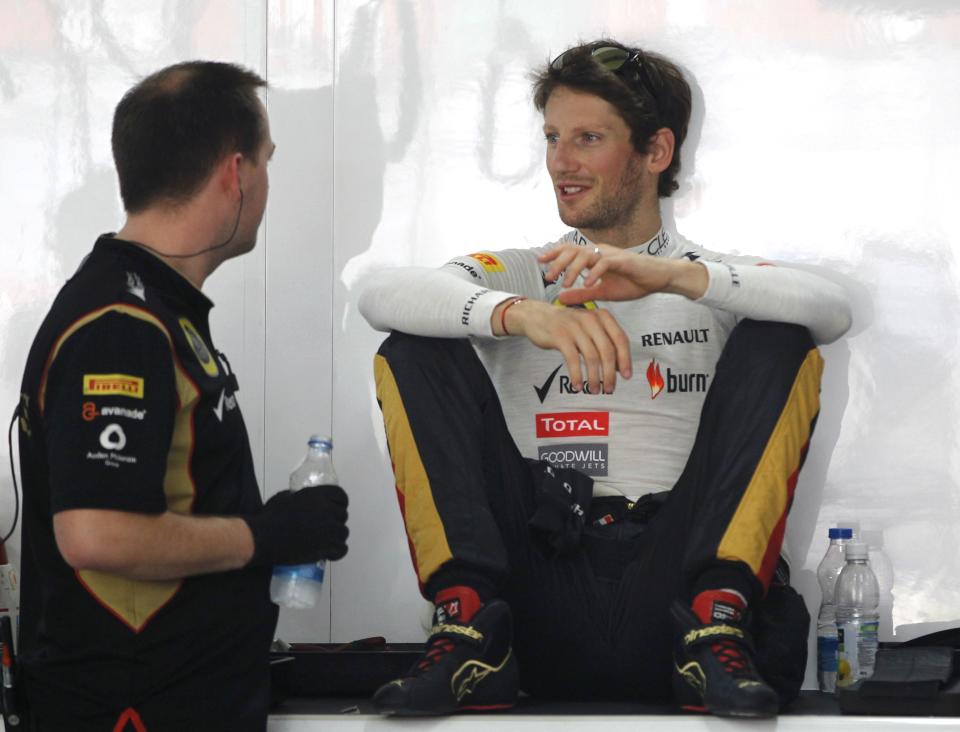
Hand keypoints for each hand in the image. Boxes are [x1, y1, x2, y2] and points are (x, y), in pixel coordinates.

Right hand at [244, 484, 348, 565]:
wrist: (263, 538)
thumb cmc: (271, 516)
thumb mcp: (285, 497)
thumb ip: (300, 497)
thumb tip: (303, 501)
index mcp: (318, 496)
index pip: (340, 496)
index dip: (339, 502)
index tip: (334, 508)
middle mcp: (327, 511)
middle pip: (343, 515)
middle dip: (335, 520)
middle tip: (325, 526)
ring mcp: (328, 530)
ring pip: (343, 532)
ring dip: (336, 536)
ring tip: (325, 540)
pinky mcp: (325, 548)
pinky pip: (341, 549)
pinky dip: (336, 551)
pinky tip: (329, 551)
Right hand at [498, 298, 630, 393]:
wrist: (537, 316)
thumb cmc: (566, 326)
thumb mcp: (588, 329)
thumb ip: (603, 343)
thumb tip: (618, 367)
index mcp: (601, 316)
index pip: (620, 339)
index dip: (625, 359)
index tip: (626, 376)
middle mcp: (590, 319)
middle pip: (607, 351)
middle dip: (610, 373)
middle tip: (610, 388)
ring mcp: (575, 327)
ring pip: (591, 357)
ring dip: (595, 377)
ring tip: (595, 389)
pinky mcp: (560, 336)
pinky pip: (573, 360)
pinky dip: (577, 375)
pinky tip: (578, 385)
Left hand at [538, 243, 707, 304]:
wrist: (657, 279)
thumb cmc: (632, 283)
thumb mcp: (602, 293)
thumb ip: (582, 294)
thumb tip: (560, 298)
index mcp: (594, 257)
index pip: (569, 251)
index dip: (554, 254)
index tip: (539, 261)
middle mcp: (600, 252)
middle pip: (573, 250)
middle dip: (558, 263)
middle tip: (549, 277)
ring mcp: (611, 255)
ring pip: (586, 255)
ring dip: (574, 269)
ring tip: (566, 283)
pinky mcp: (623, 261)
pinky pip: (605, 263)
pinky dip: (595, 273)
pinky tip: (588, 284)